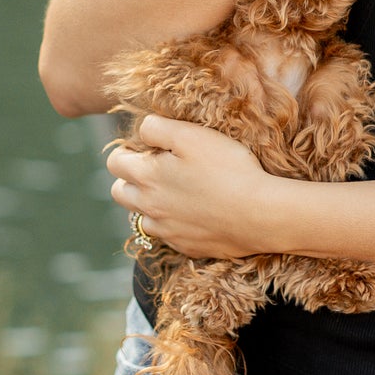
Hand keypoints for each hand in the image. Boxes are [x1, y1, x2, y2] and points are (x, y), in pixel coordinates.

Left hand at [108, 115, 276, 259]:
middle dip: (129, 179)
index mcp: (146, 177)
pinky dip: (173, 223)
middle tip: (156, 169)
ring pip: (141, 218)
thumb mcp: (191, 135)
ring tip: (175, 192)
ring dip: (149, 204)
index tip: (143, 147)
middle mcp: (149, 208)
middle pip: (119, 193)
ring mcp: (167, 231)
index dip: (125, 151)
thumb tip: (143, 130)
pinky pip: (168, 235)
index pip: (114, 162)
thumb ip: (157, 128)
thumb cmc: (228, 169)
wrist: (260, 215)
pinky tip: (196, 213)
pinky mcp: (186, 247)